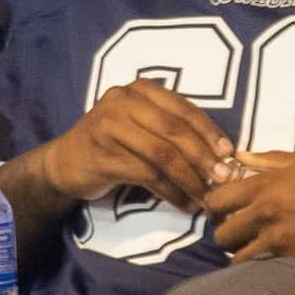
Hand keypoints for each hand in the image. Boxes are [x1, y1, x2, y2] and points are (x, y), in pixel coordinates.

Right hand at [25, 81, 234, 212]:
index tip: (229, 153)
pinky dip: (171, 192)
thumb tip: (220, 154)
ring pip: (162, 154)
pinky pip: (147, 175)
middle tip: (224, 179)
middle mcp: (123, 101)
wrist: (65, 164)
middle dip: (203, 157)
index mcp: (140, 90)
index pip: (183, 108)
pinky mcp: (103, 155)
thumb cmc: (112, 145)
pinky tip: (183, 204)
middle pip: (174, 130)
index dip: (209, 131)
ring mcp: (109, 126)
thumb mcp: (141, 126)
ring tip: (206, 198)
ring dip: (190, 179)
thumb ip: (172, 130)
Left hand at [201, 149, 294, 276]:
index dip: (215, 209)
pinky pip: (261, 274)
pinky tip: (270, 268)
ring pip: (237, 260)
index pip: (216, 200)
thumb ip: (267, 160)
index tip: (224, 214)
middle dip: (227, 237)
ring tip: (256, 255)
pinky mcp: (292, 265)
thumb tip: (237, 157)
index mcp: (265, 186)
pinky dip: (261, 273)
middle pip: (221, 235)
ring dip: (243, 259)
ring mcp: (278, 242)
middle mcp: (266, 214)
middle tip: (241, 238)